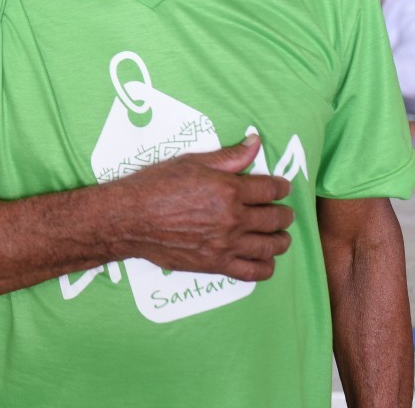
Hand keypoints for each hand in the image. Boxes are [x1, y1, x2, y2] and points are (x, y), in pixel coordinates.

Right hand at [110, 136, 293, 281]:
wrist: (130, 218)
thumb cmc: (155, 186)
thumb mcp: (191, 162)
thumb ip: (228, 156)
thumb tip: (255, 143)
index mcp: (228, 189)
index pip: (270, 189)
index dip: (281, 187)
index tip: (282, 188)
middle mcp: (233, 218)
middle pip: (275, 218)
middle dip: (284, 214)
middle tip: (283, 213)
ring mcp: (226, 244)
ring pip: (270, 246)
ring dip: (281, 240)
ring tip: (279, 237)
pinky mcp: (216, 264)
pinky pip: (253, 271)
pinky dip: (265, 266)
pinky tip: (264, 259)